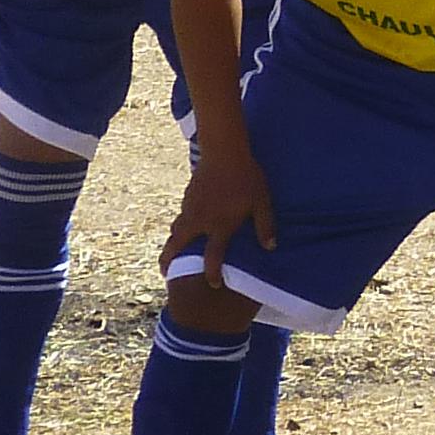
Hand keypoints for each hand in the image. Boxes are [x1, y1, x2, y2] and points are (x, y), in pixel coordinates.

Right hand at [166, 119, 276, 276]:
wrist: (224, 150)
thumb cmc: (247, 177)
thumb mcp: (262, 202)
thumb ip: (265, 226)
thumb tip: (270, 247)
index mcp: (219, 225)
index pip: (212, 257)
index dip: (212, 273)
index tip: (213, 284)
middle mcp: (200, 220)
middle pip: (177, 245)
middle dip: (168, 260)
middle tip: (164, 271)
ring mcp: (191, 207)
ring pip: (176, 229)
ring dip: (172, 242)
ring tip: (170, 251)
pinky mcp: (188, 195)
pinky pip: (181, 215)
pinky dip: (180, 224)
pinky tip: (185, 224)